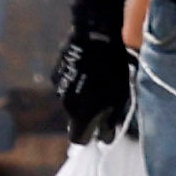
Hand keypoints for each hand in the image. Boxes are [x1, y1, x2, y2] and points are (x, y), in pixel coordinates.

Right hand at [53, 24, 131, 144]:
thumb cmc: (113, 69)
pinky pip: (67, 84)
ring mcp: (58, 88)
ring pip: (72, 100)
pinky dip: (76, 81)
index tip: (102, 129)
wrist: (95, 36)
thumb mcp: (119, 97)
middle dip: (89, 114)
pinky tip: (88, 68)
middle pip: (76, 118)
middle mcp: (65, 105)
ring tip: (99, 79)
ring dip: (83, 96)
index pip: (78, 139)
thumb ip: (110, 120)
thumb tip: (105, 137)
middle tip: (106, 99)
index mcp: (80, 115)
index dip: (91, 136)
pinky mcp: (55, 72)